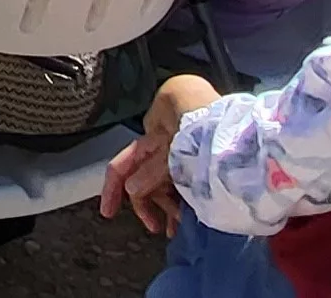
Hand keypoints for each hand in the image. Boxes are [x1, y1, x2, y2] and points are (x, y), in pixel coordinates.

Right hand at [96, 75, 219, 233]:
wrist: (222, 103)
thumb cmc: (197, 118)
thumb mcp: (174, 149)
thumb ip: (152, 171)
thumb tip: (131, 188)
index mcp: (147, 143)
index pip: (120, 167)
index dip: (111, 190)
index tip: (108, 213)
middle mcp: (157, 146)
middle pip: (143, 179)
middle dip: (148, 205)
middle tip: (155, 227)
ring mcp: (175, 150)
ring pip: (163, 181)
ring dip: (167, 205)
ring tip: (176, 226)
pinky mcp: (194, 154)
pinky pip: (180, 179)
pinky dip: (181, 196)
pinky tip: (187, 213)